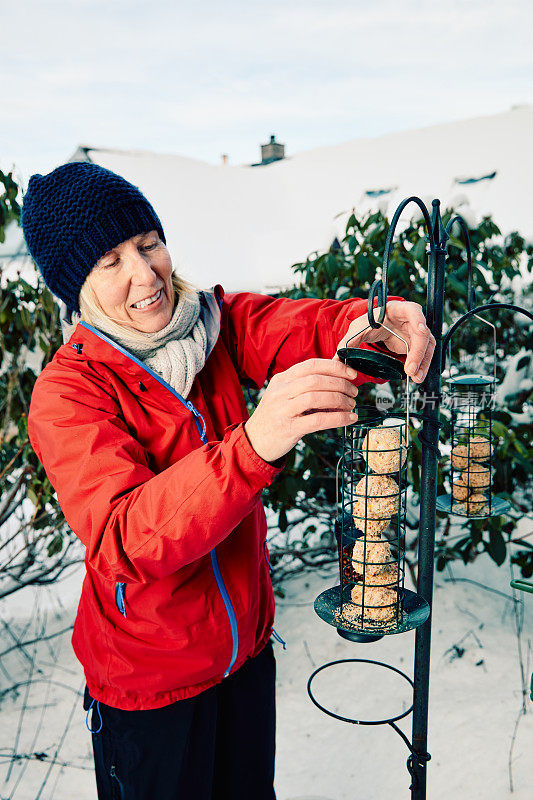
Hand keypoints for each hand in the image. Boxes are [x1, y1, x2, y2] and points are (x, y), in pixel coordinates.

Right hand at [244, 359, 358, 462]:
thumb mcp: (285, 395)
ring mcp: (283, 409)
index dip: (335, 367)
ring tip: (351, 405)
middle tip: (354, 392)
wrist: (255, 441)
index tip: (351, 373)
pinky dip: (338, 418)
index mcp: (282, 379)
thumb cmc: (276, 416)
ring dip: (340, 400)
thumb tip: (338, 375)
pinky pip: (318, 420)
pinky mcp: (288, 428)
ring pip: (317, 397)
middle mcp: (280, 391)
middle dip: (341, 384)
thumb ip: (306, 385)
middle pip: (316, 380)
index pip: (312, 365)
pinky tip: (349, 419)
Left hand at [332, 300, 435, 382]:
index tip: (420, 329)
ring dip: (423, 363)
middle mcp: (412, 320)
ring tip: (415, 377)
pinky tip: (415, 376)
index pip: (413, 311)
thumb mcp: (357, 329)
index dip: (418, 320)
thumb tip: (337, 358)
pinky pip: (423, 356)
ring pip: (427, 347)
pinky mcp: (417, 345)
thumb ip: (348, 341)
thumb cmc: (370, 322)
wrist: (376, 326)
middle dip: (419, 353)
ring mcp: (417, 333)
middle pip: (423, 334)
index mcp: (399, 310)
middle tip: (410, 369)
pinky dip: (420, 366)